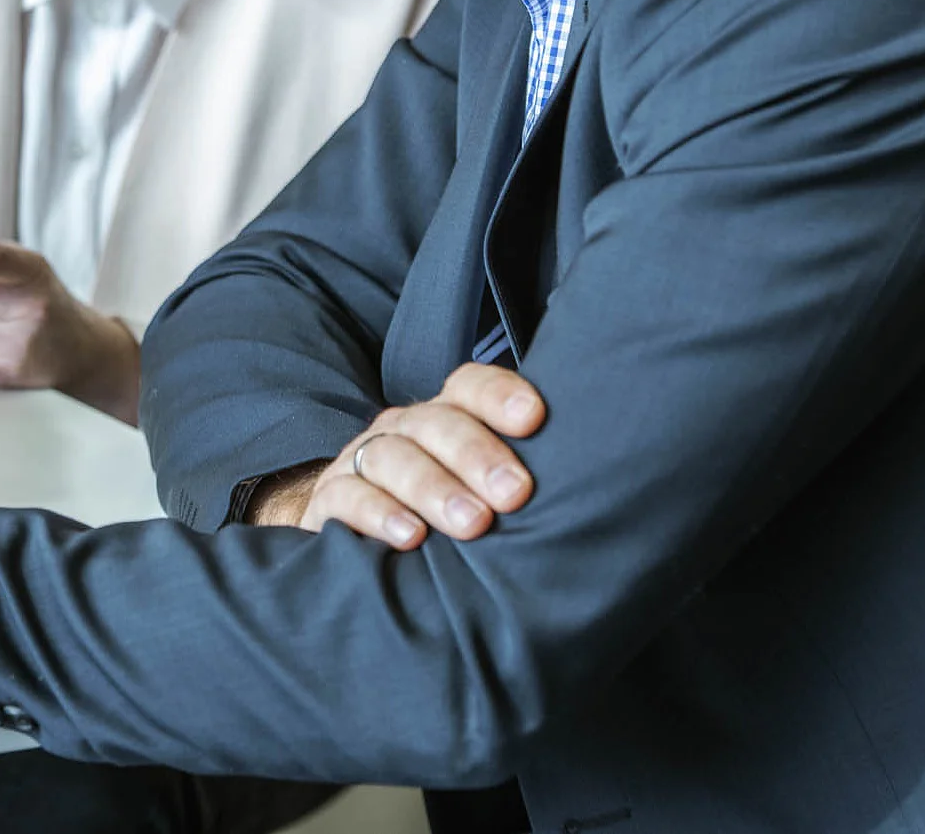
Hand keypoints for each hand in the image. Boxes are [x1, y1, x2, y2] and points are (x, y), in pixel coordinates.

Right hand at [245, 363, 545, 548]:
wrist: (354, 532)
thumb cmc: (442, 512)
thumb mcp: (478, 489)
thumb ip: (515, 480)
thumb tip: (594, 490)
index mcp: (446, 417)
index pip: (469, 386)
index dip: (499, 396)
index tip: (534, 419)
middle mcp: (405, 429)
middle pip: (436, 424)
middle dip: (477, 455)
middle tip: (514, 493)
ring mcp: (363, 459)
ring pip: (393, 458)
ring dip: (434, 488)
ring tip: (472, 524)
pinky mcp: (330, 498)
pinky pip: (348, 496)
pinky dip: (378, 513)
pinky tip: (410, 537)